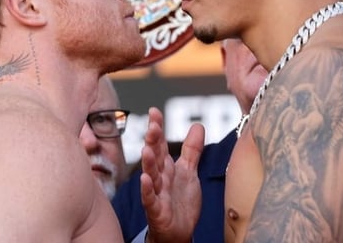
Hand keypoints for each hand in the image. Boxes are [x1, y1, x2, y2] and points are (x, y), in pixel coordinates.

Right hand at [140, 107, 203, 242]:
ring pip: (151, 176)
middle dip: (153, 141)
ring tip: (147, 149)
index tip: (154, 111)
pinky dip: (147, 190)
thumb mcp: (189, 172)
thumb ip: (192, 150)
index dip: (157, 128)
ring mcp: (157, 194)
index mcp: (167, 167)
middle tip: (153, 125)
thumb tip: (197, 125)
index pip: (161, 144)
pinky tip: (145, 179)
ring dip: (148, 163)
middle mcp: (160, 178)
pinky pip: (150, 199)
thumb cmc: (181, 201)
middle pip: (155, 156)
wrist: (179, 232)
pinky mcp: (156, 211)